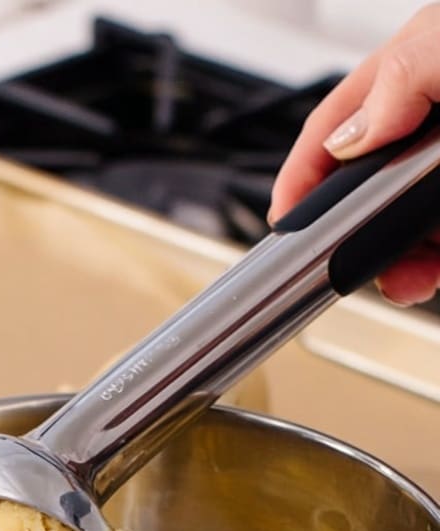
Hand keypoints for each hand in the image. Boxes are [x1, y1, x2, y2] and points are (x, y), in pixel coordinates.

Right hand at [270, 3, 439, 304]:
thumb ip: (406, 76)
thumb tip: (352, 137)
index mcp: (412, 76)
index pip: (333, 129)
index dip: (300, 178)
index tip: (283, 222)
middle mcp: (428, 125)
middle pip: (365, 188)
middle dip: (353, 234)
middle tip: (349, 264)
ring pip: (405, 223)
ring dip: (398, 259)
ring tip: (404, 278)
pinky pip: (437, 244)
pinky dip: (429, 265)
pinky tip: (427, 272)